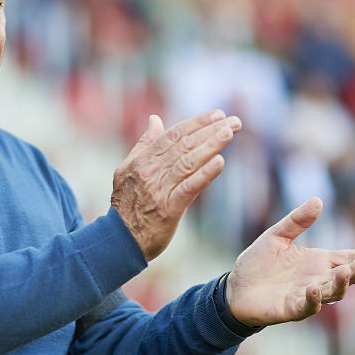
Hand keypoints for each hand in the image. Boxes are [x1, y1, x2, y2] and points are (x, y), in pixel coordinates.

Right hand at [112, 110, 241, 260]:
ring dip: (210, 146)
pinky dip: (205, 174)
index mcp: (143, 160)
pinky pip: (189, 187)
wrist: (120, 240)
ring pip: (188, 162)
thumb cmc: (127, 204)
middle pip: (184, 145)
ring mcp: (159, 189)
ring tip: (229, 133)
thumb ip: (144, 144)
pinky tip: (220, 162)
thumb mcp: (128, 169)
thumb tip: (155, 119)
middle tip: (234, 121)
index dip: (197, 123)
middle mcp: (151, 171)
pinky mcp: (169, 208)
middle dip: (211, 131)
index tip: (218, 114)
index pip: (174, 135)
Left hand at [226, 198, 354, 325]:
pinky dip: (314, 300)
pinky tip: (315, 288)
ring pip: (333, 293)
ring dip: (341, 283)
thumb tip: (318, 199)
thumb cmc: (258, 263)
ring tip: (345, 271)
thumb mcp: (276, 236)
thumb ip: (297, 221)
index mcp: (317, 262)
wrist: (234, 288)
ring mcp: (306, 295)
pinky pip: (308, 307)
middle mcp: (317, 279)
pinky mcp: (291, 309)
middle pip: (347, 277)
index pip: (346, 258)